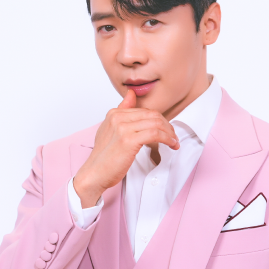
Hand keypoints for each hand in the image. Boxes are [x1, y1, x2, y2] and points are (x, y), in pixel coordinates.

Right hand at [73, 88, 179, 207]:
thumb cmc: (103, 157)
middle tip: (173, 136)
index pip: (145, 110)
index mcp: (114, 113)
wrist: (94, 174)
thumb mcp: (110, 129)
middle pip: (152, 115)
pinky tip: (171, 144)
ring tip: (174, 142)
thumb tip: (131, 94)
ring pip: (156, 123)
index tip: (166, 130)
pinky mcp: (129, 140)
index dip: (159, 120)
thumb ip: (121, 111)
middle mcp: (118, 117)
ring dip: (170, 133)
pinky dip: (167, 138)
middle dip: (167, 125)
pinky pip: (155, 134)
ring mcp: (123, 128)